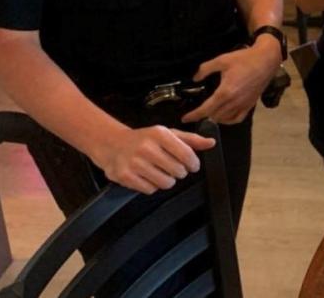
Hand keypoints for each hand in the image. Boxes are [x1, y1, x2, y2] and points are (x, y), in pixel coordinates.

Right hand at [93, 125, 214, 194]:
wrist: (113, 144)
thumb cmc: (144, 139)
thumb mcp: (168, 134)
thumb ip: (191, 139)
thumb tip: (211, 143)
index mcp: (160, 134)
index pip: (186, 154)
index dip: (193, 163)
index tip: (192, 166)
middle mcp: (147, 147)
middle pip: (178, 171)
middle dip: (179, 172)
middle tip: (172, 167)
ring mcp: (135, 163)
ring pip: (165, 183)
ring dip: (166, 180)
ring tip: (159, 171)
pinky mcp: (125, 176)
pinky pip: (150, 190)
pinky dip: (152, 186)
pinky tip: (147, 176)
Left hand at [182, 40, 282, 123]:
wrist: (266, 60)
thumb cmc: (244, 59)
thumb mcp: (222, 60)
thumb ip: (205, 69)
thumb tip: (195, 78)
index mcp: (225, 92)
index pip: (206, 109)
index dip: (194, 115)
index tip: (185, 118)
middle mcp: (234, 102)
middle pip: (214, 116)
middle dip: (203, 116)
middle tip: (196, 113)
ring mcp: (243, 105)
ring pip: (225, 119)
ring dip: (214, 118)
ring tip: (208, 113)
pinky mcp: (250, 105)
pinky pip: (237, 118)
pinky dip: (228, 120)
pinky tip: (224, 116)